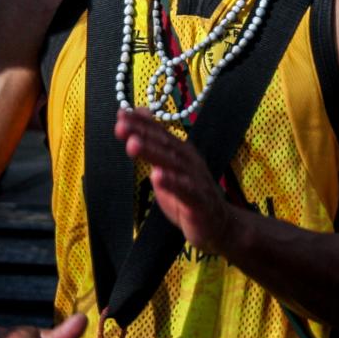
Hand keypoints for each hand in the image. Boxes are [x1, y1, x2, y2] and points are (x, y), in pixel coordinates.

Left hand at [114, 108, 234, 252]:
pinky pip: (185, 191)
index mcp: (180, 151)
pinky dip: (172, 183)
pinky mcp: (199, 201)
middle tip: (121, 125)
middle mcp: (188, 161)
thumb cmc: (188, 194)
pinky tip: (158, 177)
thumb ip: (153, 145)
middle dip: (142, 133)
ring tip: (133, 144)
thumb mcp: (167, 167)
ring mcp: (195, 180)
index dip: (140, 123)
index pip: (159, 132)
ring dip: (153, 152)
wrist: (218, 224)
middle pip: (164, 144)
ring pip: (172, 163)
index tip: (120, 114)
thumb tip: (137, 119)